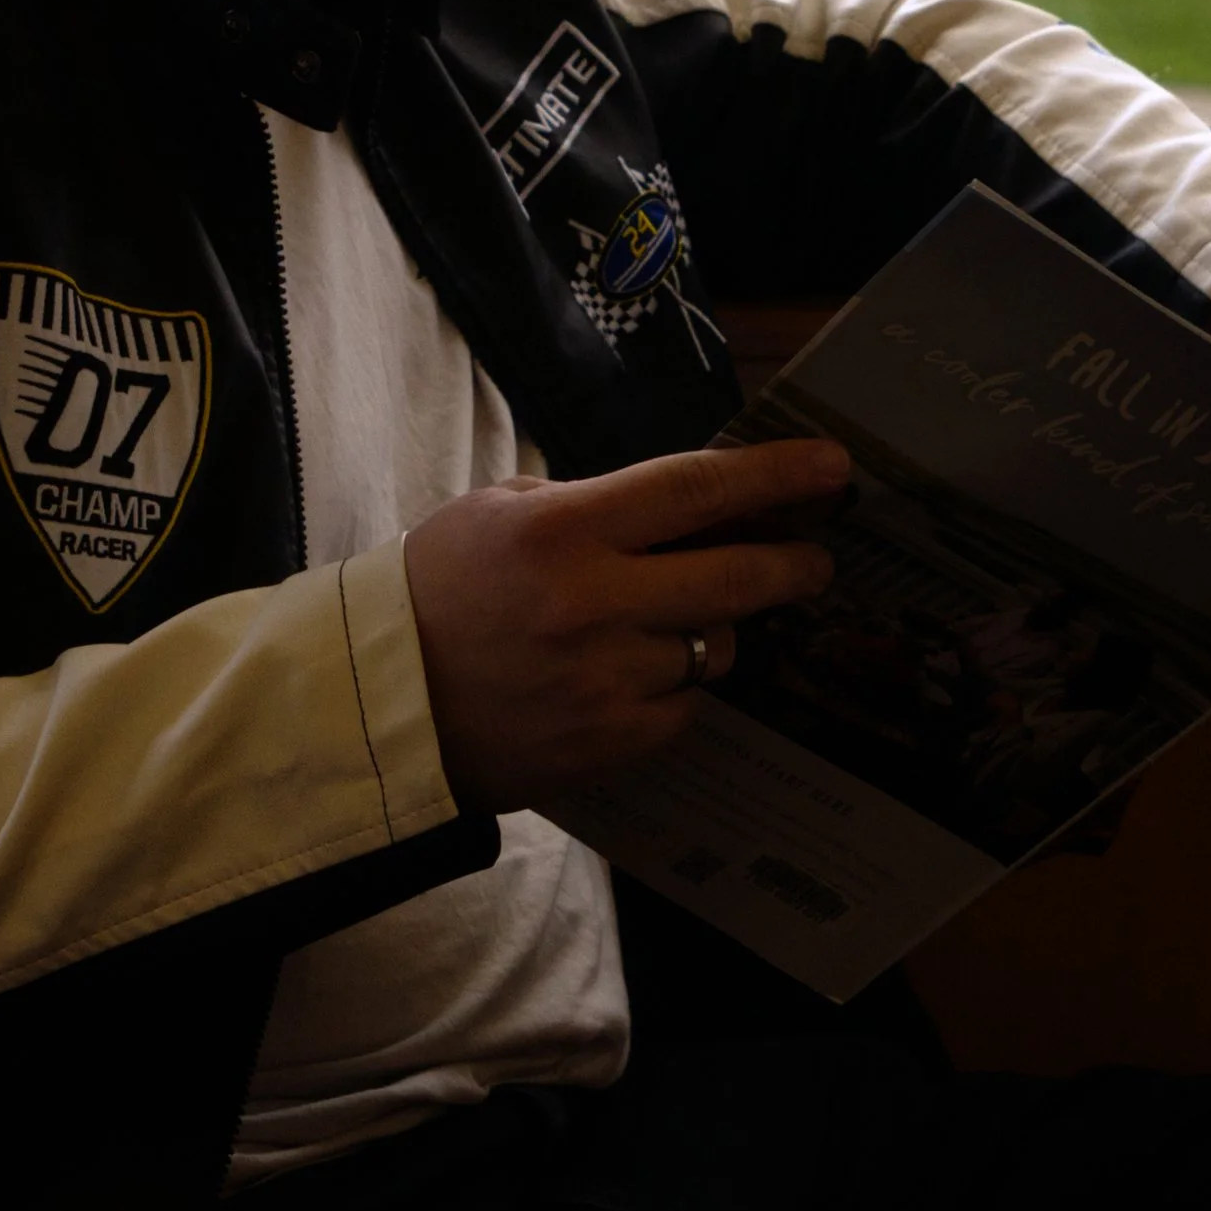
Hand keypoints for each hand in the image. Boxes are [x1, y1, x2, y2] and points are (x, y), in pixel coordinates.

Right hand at [403, 436, 849, 814]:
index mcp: (563, 531)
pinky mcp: (608, 742)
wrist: (379, 700)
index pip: (697, 490)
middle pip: (735, 576)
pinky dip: (675, 688)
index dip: (776, 475)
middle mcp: (592, 604)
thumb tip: (702, 507)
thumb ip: (600, 505)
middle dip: (794, 563)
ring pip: (716, 646)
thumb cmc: (441, 590)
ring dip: (714, 631)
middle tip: (816, 557)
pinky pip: (684, 707)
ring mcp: (604, 680)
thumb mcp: (504, 511)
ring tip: (671, 625)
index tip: (831, 468)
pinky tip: (634, 677)